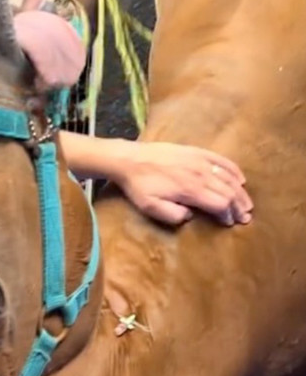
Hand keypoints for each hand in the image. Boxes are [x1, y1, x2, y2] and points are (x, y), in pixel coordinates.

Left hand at [114, 141, 252, 226]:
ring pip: (229, 177)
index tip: (230, 223)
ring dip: (240, 192)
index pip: (220, 204)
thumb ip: (172, 215)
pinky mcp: (198, 152)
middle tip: (245, 217)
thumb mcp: (150, 206)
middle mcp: (201, 174)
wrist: (130, 160)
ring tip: (246, 204)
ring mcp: (201, 161)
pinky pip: (223, 160)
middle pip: (229, 191)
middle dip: (239, 206)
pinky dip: (235, 171)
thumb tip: (191, 216)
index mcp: (190, 190)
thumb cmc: (139, 186)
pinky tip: (241, 179)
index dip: (228, 215)